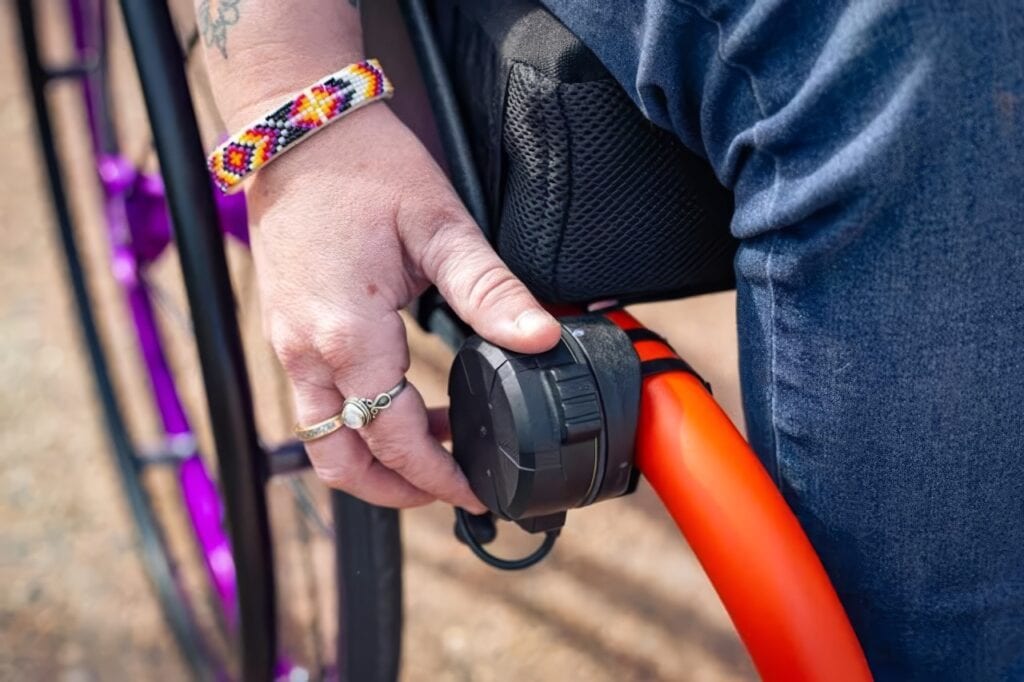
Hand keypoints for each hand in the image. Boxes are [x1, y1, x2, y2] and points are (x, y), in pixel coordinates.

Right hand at [246, 105, 560, 510]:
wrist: (298, 130)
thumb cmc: (365, 169)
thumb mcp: (439, 228)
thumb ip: (490, 292)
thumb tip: (542, 338)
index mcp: (346, 334)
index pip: (393, 440)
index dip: (438, 476)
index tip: (475, 490)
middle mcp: (304, 352)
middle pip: (343, 463)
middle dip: (398, 490)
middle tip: (450, 486)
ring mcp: (285, 345)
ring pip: (321, 441)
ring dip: (371, 461)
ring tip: (429, 450)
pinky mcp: (282, 331)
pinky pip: (314, 404)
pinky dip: (353, 425)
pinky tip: (397, 402)